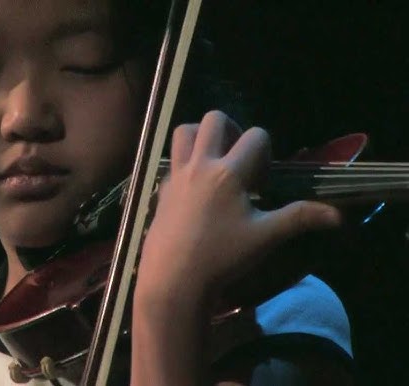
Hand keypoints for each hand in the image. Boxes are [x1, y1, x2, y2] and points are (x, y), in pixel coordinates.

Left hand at [136, 111, 341, 309]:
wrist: (173, 278)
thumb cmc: (221, 256)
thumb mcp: (265, 237)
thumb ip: (300, 218)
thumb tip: (338, 215)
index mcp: (228, 173)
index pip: (256, 136)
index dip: (267, 151)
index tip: (263, 179)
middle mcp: (200, 165)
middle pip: (214, 119)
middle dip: (233, 129)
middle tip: (240, 157)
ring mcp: (176, 175)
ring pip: (184, 132)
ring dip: (201, 136)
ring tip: (215, 160)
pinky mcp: (160, 189)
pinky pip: (172, 160)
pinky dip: (185, 162)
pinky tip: (196, 188)